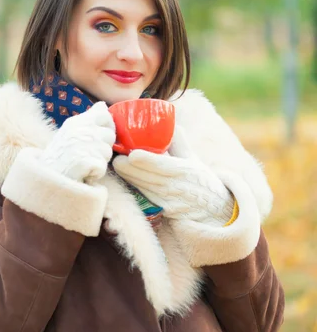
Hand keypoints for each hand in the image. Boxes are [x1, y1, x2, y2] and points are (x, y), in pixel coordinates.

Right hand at [43, 102, 115, 182]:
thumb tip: (103, 105)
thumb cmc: (59, 155)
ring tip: (83, 163)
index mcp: (77, 121)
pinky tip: (82, 173)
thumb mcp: (70, 131)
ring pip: (108, 153)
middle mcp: (81, 130)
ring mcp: (85, 146)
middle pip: (110, 135)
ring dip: (99, 161)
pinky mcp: (87, 162)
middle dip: (103, 146)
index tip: (99, 136)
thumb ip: (88, 118)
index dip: (108, 126)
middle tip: (87, 153)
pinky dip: (95, 174)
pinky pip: (102, 168)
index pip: (105, 115)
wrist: (45, 177)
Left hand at [113, 126, 234, 225]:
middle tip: (116, 156)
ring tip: (118, 164)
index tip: (132, 154)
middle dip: (128, 168)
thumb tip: (167, 121)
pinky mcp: (163, 210)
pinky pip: (145, 195)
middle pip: (146, 178)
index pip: (163, 166)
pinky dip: (135, 185)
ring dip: (128, 176)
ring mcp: (168, 201)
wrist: (214, 209)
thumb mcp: (193, 158)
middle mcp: (176, 187)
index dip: (146, 161)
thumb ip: (178, 141)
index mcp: (185, 171)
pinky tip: (127, 176)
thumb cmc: (201, 180)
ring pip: (143, 187)